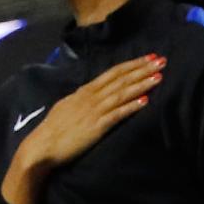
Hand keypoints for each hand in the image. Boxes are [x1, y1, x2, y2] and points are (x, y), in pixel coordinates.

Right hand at [6, 55, 165, 203]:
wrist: (42, 146)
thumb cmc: (54, 130)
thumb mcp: (69, 107)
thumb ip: (83, 99)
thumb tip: (94, 93)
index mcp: (84, 91)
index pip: (112, 73)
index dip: (132, 64)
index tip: (148, 57)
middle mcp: (90, 97)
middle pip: (120, 79)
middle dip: (142, 68)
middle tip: (161, 60)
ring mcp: (93, 111)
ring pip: (121, 93)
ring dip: (141, 84)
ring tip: (158, 76)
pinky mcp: (96, 127)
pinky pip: (116, 114)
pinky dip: (131, 107)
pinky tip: (145, 101)